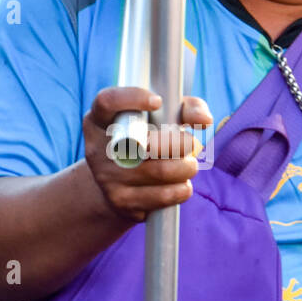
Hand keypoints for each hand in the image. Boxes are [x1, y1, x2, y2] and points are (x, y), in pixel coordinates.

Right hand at [82, 87, 209, 224]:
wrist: (118, 184)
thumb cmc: (145, 140)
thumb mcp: (158, 117)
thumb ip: (185, 108)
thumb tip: (204, 120)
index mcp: (100, 119)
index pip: (108, 102)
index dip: (132, 98)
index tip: (158, 101)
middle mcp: (97, 147)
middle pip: (145, 141)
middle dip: (179, 142)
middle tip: (190, 142)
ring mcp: (106, 177)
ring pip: (160, 171)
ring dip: (186, 167)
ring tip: (188, 164)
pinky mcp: (120, 201)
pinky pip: (162, 196)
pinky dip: (181, 189)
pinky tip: (181, 184)